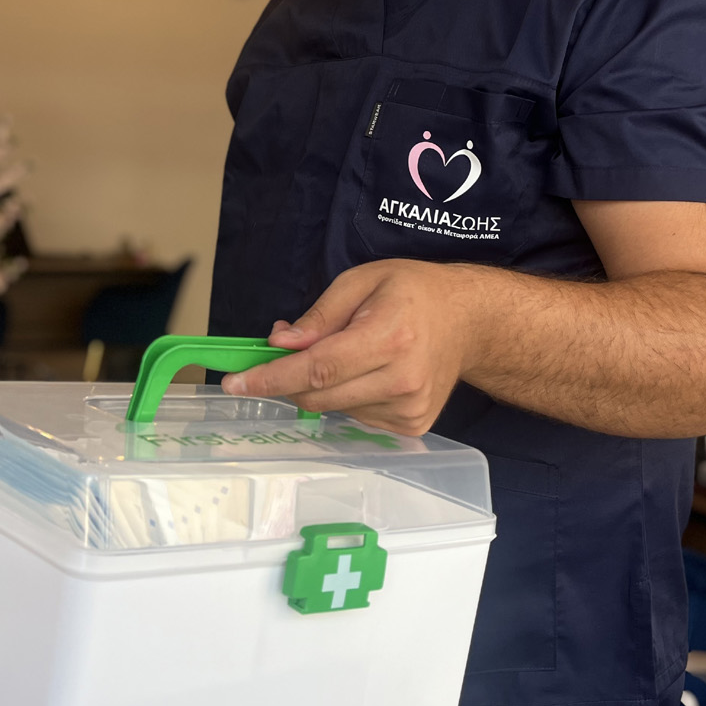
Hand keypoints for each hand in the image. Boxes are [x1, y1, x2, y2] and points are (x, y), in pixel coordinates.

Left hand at [220, 259, 480, 434]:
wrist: (469, 322)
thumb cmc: (413, 292)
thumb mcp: (363, 280)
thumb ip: (319, 314)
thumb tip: (278, 344)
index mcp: (389, 337)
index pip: (318, 368)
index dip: (272, 378)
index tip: (235, 383)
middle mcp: (402, 379)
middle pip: (319, 395)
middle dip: (286, 379)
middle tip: (280, 354)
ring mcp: (409, 409)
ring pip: (333, 408)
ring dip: (320, 385)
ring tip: (346, 352)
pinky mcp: (412, 426)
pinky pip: (355, 417)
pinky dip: (345, 396)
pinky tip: (367, 373)